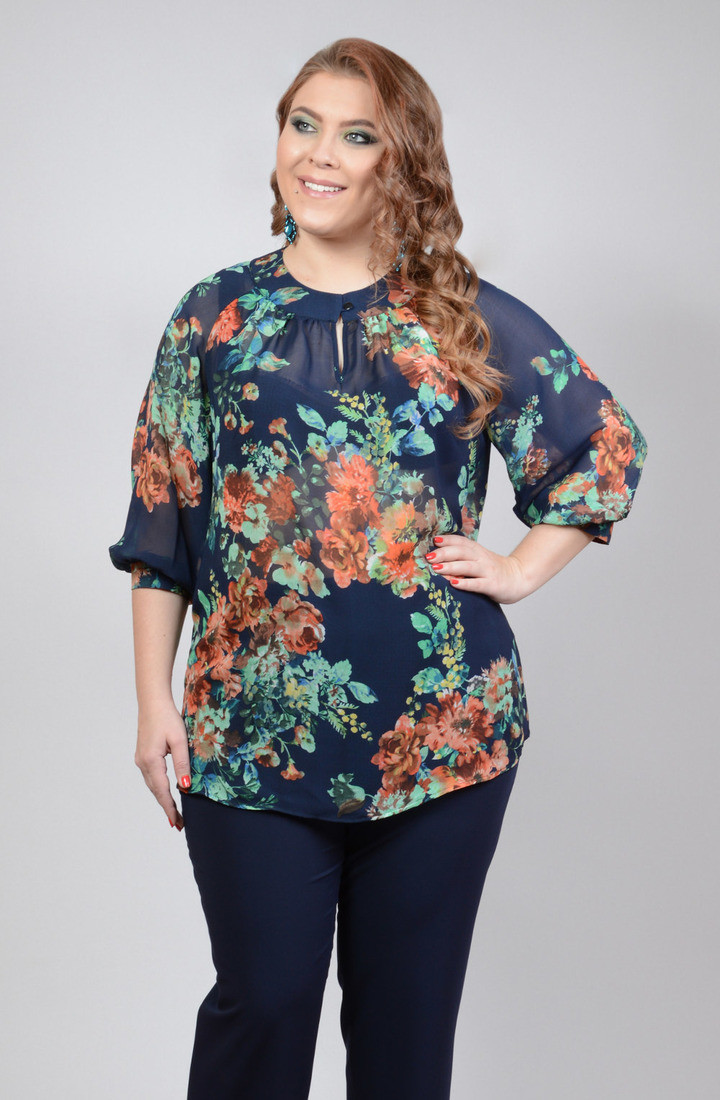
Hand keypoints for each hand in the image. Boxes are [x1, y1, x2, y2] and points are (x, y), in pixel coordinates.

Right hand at [135, 700, 190, 830]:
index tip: (177, 823)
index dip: (170, 808)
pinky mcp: (143, 756)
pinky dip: (159, 788)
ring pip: (153, 785)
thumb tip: (185, 787)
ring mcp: (140, 760)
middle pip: (156, 792)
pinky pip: (151, 777)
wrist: (152, 702)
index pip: (162, 791)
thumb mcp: (180, 741)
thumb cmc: (167, 718)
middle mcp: (142, 763)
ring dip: (163, 799)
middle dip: (167, 808)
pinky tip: (166, 792)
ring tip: (175, 812)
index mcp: (151, 761)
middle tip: (179, 824)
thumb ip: (183, 764)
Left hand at [425, 534, 530, 603]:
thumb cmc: (494, 571)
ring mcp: (488, 571)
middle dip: (444, 553)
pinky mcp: (493, 585)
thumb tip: (438, 559)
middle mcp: (482, 558)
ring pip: (467, 566)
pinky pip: (477, 584)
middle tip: (429, 556)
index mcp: (478, 551)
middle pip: (462, 552)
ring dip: (451, 566)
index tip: (434, 540)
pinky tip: (453, 584)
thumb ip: (463, 558)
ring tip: (436, 568)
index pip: (462, 542)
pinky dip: (465, 583)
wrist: (520, 578)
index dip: (448, 539)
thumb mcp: (480, 559)